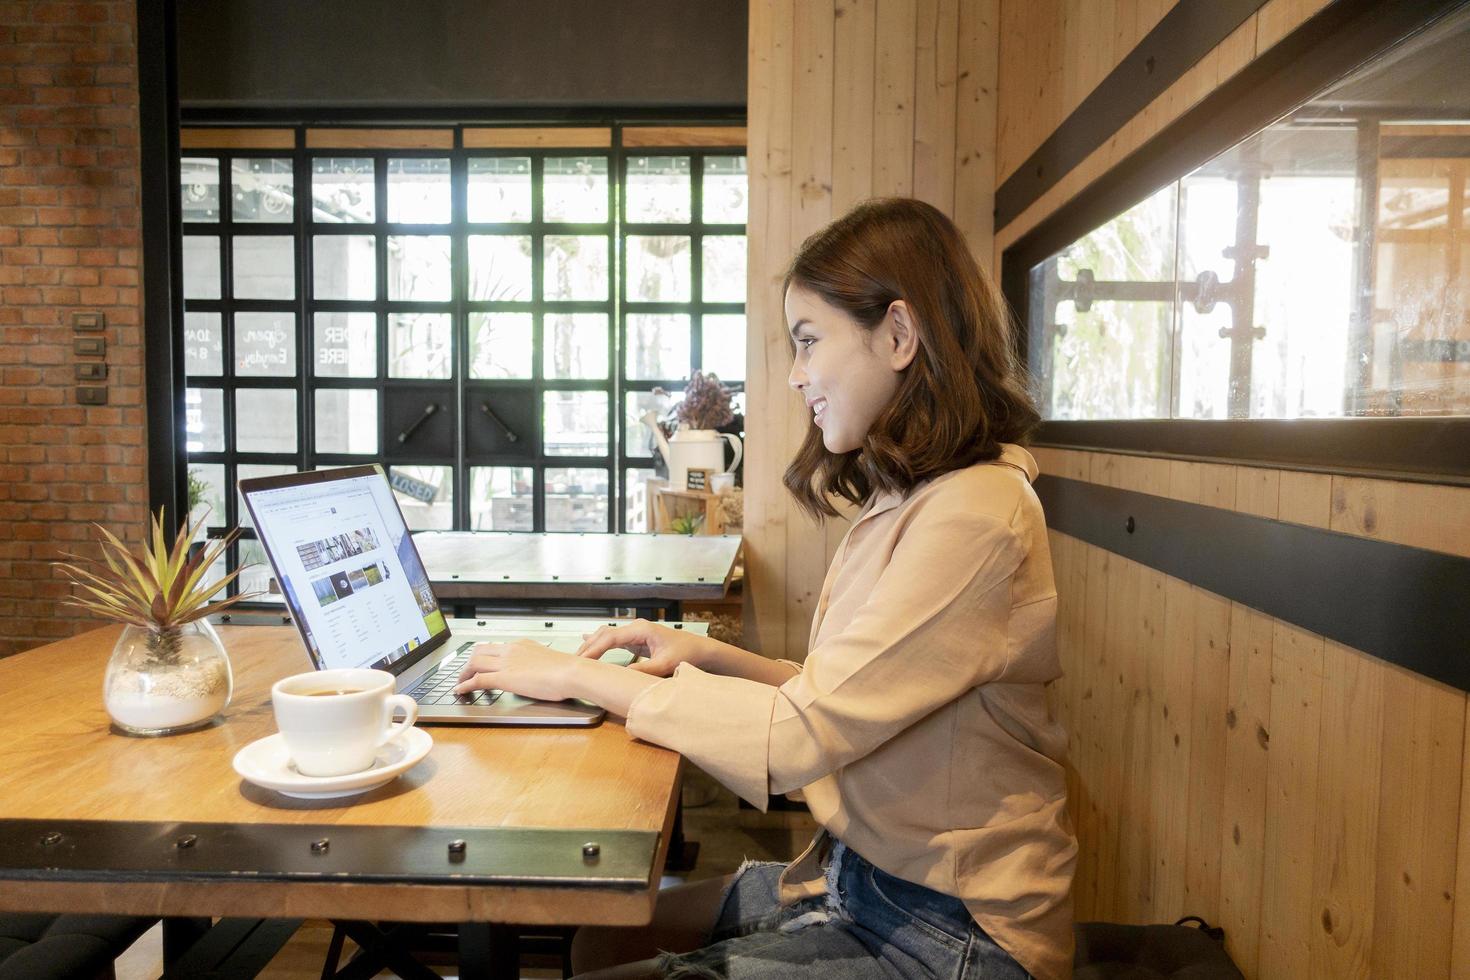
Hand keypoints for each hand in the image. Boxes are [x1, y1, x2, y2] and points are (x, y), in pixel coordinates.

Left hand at [454, 640, 581, 701]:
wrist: (572, 672)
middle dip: (470, 662)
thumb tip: (534, 672)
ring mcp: (506, 662)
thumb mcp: (547, 661)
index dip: (484, 655)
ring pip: (474, 662)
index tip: (480, 662)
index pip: (496, 647)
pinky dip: (465, 684)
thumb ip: (536, 664)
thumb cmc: (567, 670)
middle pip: (480, 650)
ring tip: (460, 682)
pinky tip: (460, 690)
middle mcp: (511, 650)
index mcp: (522, 645)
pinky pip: (477, 679)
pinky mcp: (504, 677)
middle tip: (466, 672)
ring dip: (464, 673)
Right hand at [575, 619, 710, 676]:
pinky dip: (599, 643)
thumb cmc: (686, 653)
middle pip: (604, 634)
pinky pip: (613, 640)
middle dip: (588, 647)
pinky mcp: (636, 640)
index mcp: (641, 630)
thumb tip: (623, 675)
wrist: (698, 649)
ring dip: (592, 645)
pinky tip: (586, 641)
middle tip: (573, 662)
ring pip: (606, 636)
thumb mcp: (665, 664)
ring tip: (577, 658)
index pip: (610, 637)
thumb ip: (645, 669)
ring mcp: (635, 633)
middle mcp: (635, 628)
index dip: (594, 649)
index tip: (582, 661)